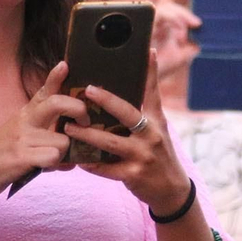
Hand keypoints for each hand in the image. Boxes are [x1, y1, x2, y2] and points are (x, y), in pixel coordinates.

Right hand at [0, 61, 87, 201]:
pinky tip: (43, 169)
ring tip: (49, 161)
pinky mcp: (20, 156)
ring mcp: (22, 137)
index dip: (55, 77)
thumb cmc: (0, 156)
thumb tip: (72, 155)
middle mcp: (24, 121)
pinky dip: (54, 166)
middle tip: (84, 122)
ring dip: (63, 154)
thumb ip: (45, 140)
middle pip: (57, 103)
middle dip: (78, 109)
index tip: (65, 65)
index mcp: (25, 114)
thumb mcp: (20, 138)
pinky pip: (53, 157)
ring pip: (63, 140)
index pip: (43, 92)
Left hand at [63, 50, 191, 213]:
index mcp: (156, 121)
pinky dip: (91, 163)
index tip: (146, 51)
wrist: (172, 189)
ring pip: (110, 143)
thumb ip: (146, 107)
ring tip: (69, 128)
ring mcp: (142, 156)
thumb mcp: (159, 128)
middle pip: (127, 114)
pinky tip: (78, 159)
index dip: (150, 71)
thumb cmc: (159, 152)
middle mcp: (151, 135)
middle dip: (107, 101)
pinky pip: (107, 168)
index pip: (153, 92)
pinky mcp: (133, 174)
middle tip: (87, 90)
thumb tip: (137, 78)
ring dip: (87, 135)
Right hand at [151, 0, 200, 79]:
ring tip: (194, 25)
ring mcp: (146, 25)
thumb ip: (191, 48)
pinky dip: (171, 20)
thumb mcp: (180, 57)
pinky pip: (157, 16)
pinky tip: (182, 30)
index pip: (172, 1)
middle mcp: (153, 21)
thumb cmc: (157, 69)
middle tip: (198, 19)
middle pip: (167, 1)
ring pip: (162, 7)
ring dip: (179, 14)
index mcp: (162, 24)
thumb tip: (202, 41)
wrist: (144, 84)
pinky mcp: (142, 30)